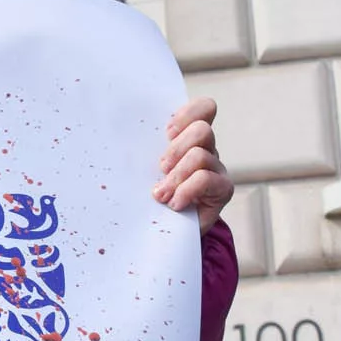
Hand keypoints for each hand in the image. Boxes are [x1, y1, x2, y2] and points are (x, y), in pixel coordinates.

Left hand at [153, 97, 232, 234]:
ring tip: (162, 194)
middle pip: (202, 130)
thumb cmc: (152, 197)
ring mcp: (217, 169)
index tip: (167, 133)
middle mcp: (207, 149)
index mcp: (189, 138)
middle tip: (161, 168)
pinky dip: (187, 191)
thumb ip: (142, 151)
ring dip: (177, 176)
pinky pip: (206, 179)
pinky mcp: (222, 190)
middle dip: (177, 148)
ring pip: (201, 155)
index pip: (203, 109)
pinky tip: (176, 204)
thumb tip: (119, 138)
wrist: (166, 232)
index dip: (188, 114)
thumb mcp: (144, 170)